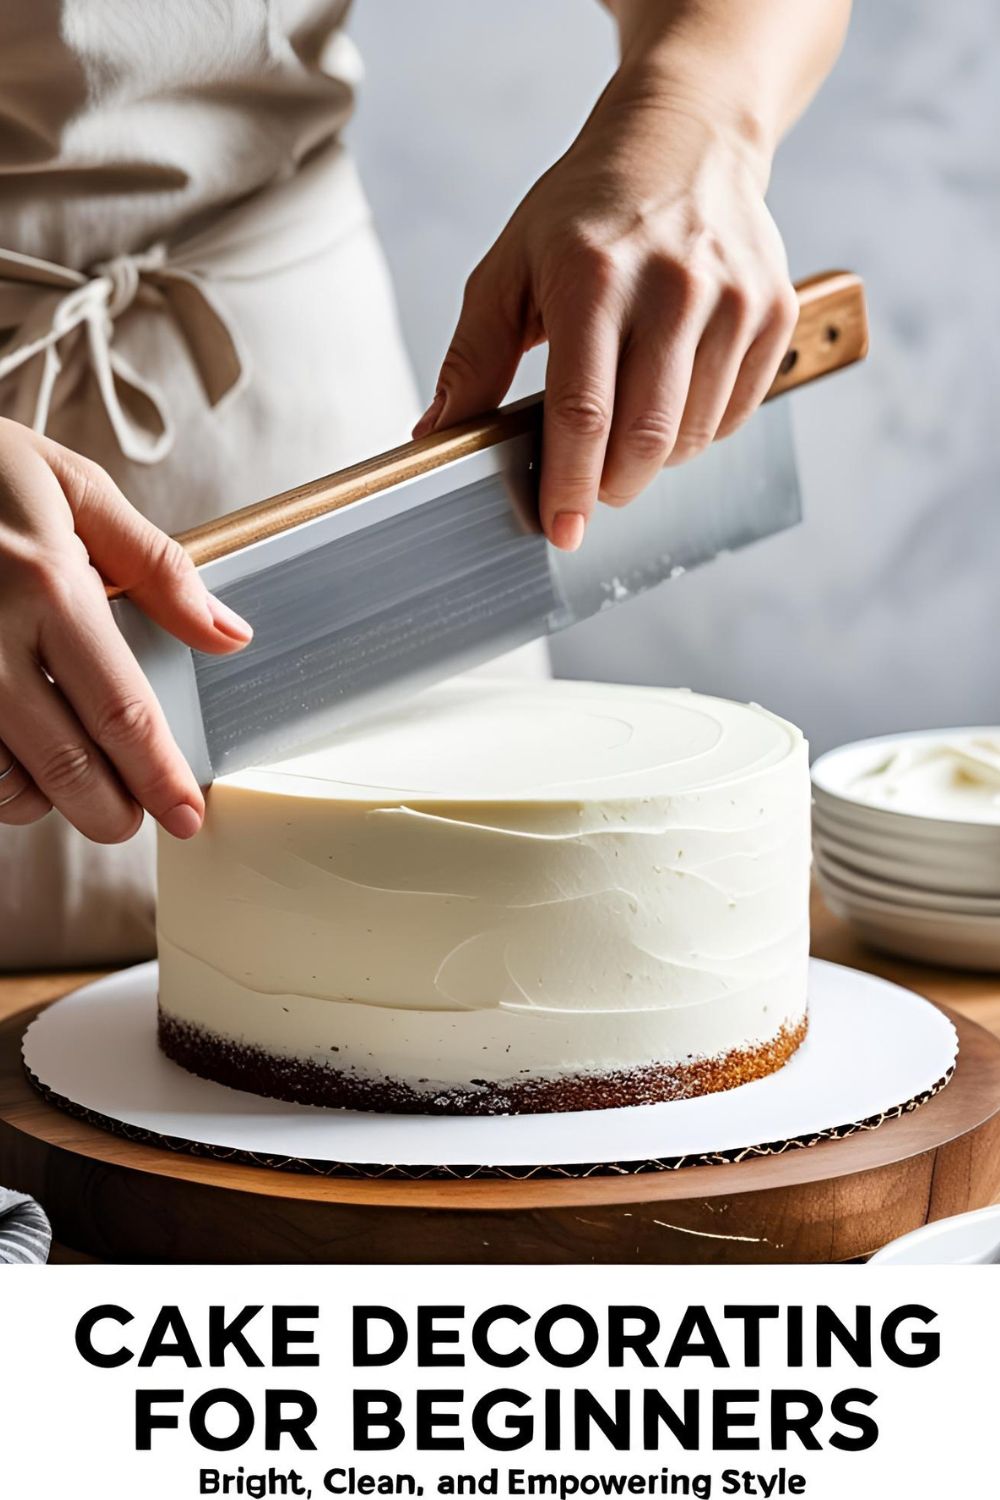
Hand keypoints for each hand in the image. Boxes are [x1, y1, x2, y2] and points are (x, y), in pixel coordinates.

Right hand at [0, 418, 251, 842]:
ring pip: (2, 783)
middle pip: (67, 766)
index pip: (122, 711)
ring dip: (47, 801)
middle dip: (111, 810)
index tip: (185, 815)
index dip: (158, 777)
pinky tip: (16, 760)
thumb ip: (158, 566)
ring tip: (75, 782)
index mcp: (48, 586)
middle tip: (132, 816)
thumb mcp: (74, 488)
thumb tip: (229, 635)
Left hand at [413, 63, 797, 550]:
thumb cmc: (585, 213)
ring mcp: (733, 298)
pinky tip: (669, 398)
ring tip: (625, 427)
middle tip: (587, 486)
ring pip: (692, 437)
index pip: (584, 412)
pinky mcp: (775, 309)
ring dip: (651, 460)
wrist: (685, 141)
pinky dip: (696, 431)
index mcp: (594, 276)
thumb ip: (472, 357)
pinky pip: (734, 415)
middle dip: (609, 486)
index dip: (569, 484)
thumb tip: (438, 437)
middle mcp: (673, 285)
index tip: (558, 528)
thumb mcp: (510, 268)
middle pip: (645, 439)